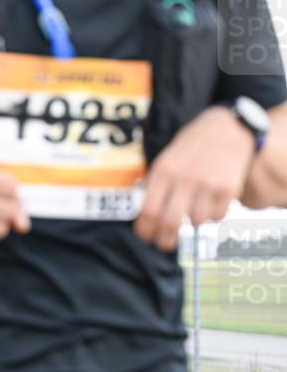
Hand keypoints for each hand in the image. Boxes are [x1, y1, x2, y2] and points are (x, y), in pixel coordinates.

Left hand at [135, 106, 253, 250]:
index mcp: (164, 170)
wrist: (228, 127)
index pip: (149, 210)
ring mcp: (208, 183)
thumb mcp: (167, 158)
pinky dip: (213, 216)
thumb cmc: (192, 147)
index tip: (146, 237)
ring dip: (193, 223)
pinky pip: (218, 216)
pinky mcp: (228, 188)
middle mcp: (184, 178)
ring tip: (193, 213)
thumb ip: (155, 184)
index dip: (145, 230)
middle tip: (165, 244)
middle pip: (170, 222)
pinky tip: (211, 204)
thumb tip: (143, 216)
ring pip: (196, 222)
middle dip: (166, 240)